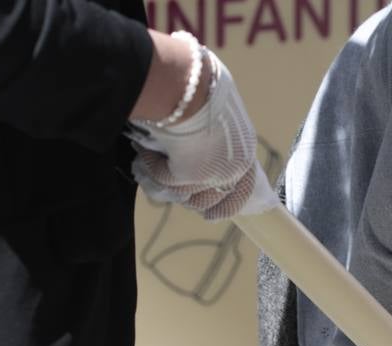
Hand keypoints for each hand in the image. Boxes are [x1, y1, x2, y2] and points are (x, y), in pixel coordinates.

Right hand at [131, 50, 273, 219]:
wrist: (185, 83)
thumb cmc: (197, 84)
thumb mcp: (214, 108)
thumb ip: (213, 129)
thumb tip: (197, 136)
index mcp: (244, 149)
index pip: (243, 189)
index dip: (226, 206)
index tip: (210, 216)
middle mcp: (233, 168)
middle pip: (209, 200)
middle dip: (188, 195)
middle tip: (171, 183)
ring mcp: (212, 175)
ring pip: (184, 195)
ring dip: (168, 177)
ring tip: (156, 153)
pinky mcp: (189, 177)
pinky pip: (164, 180)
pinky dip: (152, 165)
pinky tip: (147, 147)